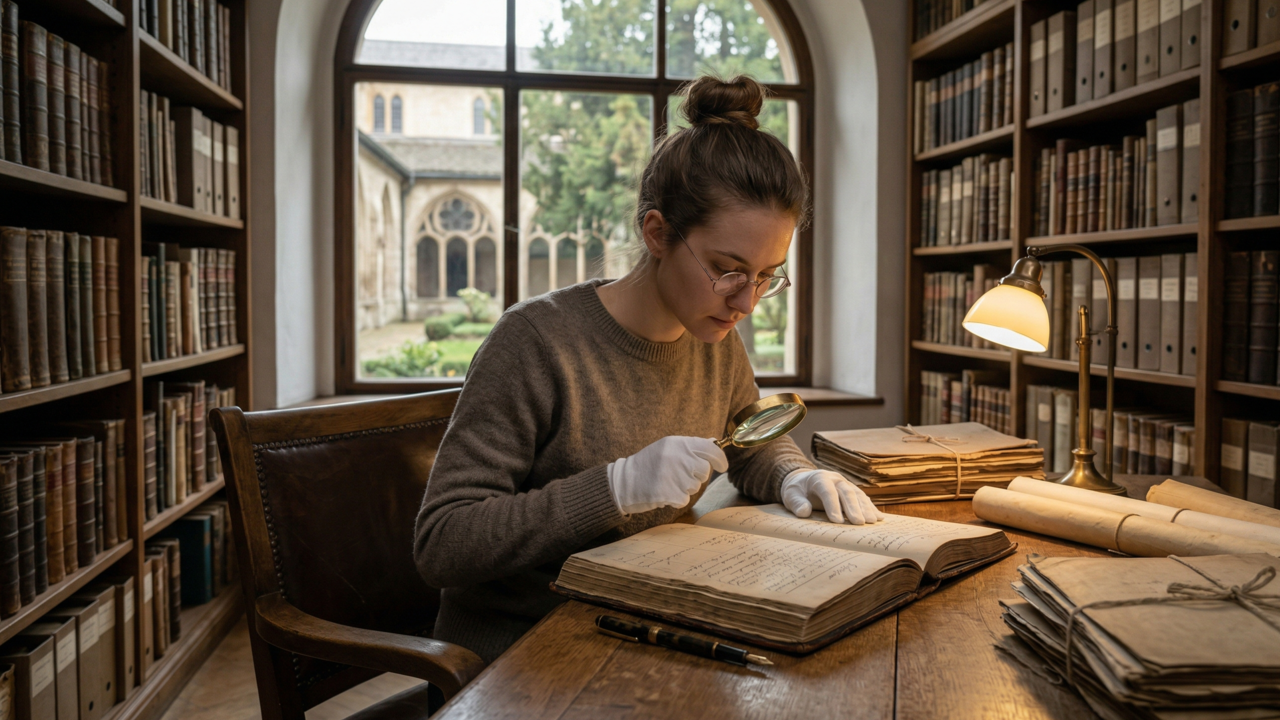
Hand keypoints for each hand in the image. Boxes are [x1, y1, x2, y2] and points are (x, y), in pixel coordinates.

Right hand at [607, 437, 728, 514]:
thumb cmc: (647, 465)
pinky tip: (664, 492)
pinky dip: (676, 499)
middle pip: (704, 471)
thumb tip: (713, 444)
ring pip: (695, 486)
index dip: (720, 458)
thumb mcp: (666, 448)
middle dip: (696, 476)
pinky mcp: (670, 493)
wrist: (624, 482)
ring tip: (667, 482)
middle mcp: (677, 457)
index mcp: (676, 443)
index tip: (722, 466)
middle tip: (679, 475)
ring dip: (684, 488)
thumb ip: (688, 447)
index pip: (709, 448)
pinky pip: (685, 499)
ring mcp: (674, 475)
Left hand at [781, 469, 884, 524]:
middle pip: (846, 492)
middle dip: (853, 508)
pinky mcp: (852, 490)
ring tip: (872, 522)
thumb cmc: (797, 490)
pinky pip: (863, 498)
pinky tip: (879, 518)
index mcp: (820, 478)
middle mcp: (836, 479)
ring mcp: (846, 484)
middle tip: (859, 523)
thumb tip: (804, 512)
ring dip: (866, 508)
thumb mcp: (790, 495)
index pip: (827, 491)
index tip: (837, 521)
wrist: (804, 481)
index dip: (832, 505)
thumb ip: (796, 503)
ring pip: (857, 495)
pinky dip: (871, 508)